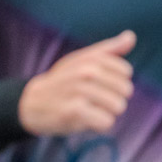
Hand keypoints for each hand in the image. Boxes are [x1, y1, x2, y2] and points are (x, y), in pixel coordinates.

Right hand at [19, 30, 135, 135]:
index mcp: (91, 59)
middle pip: (125, 90)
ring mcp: (80, 91)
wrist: (31, 103)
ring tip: (88, 110)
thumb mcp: (81, 60)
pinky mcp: (74, 111)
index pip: (125, 72)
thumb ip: (108, 49)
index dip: (115, 82)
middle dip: (112, 98)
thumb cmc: (61, 81)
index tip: (98, 84)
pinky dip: (98, 125)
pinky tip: (84, 120)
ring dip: (106, 113)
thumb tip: (130, 36)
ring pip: (117, 107)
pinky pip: (106, 122)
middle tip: (92, 100)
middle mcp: (86, 72)